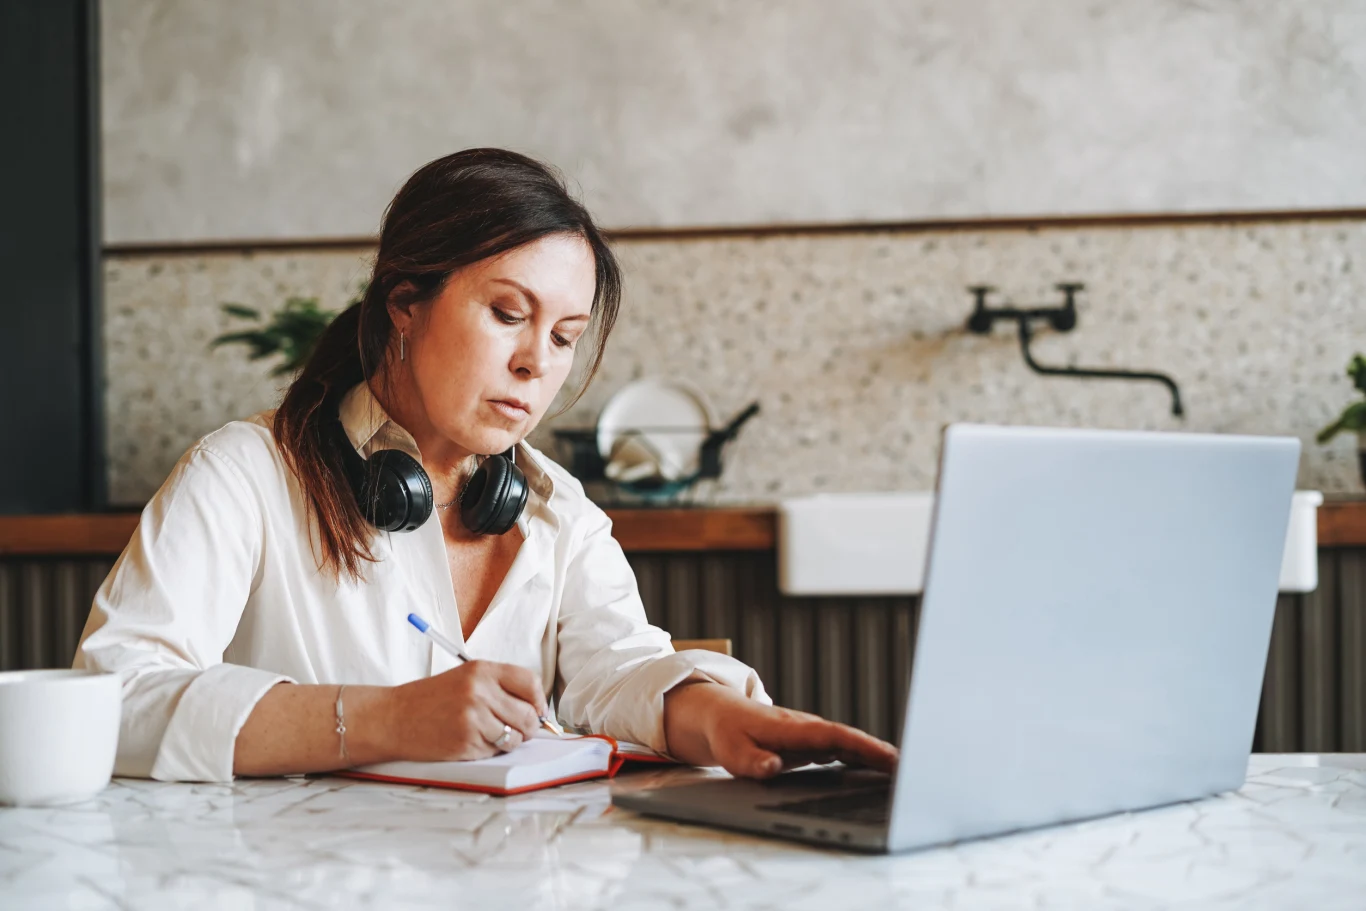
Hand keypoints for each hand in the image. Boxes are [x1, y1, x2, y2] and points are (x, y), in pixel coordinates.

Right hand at [385, 661, 546, 761]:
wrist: (393, 718)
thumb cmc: (431, 699)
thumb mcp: (466, 678)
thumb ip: (500, 687)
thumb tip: (537, 709)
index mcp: (482, 670)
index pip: (531, 683)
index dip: (539, 701)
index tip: (537, 710)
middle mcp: (480, 691)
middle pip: (528, 715)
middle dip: (528, 727)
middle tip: (518, 730)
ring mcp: (473, 718)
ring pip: (515, 737)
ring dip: (509, 741)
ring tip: (490, 735)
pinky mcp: (466, 742)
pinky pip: (495, 752)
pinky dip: (490, 751)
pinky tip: (472, 741)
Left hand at [664, 682, 898, 778]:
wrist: (717, 713)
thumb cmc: (726, 733)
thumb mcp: (731, 750)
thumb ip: (753, 761)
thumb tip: (774, 768)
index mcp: (793, 729)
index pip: (836, 737)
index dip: (864, 747)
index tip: (891, 758)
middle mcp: (807, 728)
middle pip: (851, 739)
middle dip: (881, 753)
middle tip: (915, 771)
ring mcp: (810, 734)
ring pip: (849, 743)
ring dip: (876, 756)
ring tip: (905, 775)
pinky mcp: (809, 742)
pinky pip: (841, 749)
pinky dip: (862, 757)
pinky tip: (878, 772)